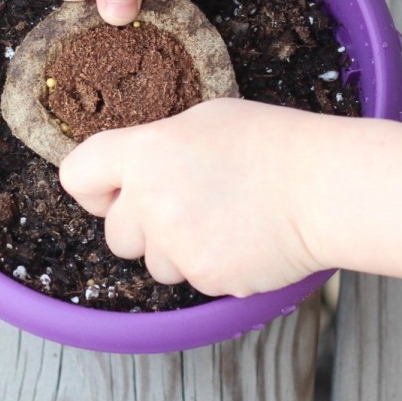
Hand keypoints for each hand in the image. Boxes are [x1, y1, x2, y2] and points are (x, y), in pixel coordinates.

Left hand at [60, 99, 401, 295]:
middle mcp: (149, 201)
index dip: (93, 186)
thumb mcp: (206, 120)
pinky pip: (192, 281)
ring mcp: (176, 245)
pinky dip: (211, 266)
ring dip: (177, 250)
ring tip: (223, 220)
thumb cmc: (273, 144)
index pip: (77, 175)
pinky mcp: (205, 278)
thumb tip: (138, 168)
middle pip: (115, 233)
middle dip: (143, 226)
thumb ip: (158, 146)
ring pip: (154, 263)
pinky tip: (242, 239)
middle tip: (188, 205)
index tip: (112, 190)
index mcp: (144, 152)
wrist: (323, 187)